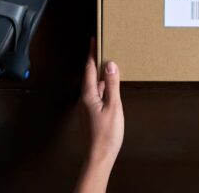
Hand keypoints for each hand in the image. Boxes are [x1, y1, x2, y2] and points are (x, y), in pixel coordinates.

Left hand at [77, 39, 123, 191]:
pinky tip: (109, 87)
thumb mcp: (113, 106)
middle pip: (89, 75)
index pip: (89, 69)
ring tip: (108, 64)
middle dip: (95, 61)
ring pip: (93, 85)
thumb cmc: (107, 134)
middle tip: (102, 48)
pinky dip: (102, 86)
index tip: (93, 40)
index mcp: (88, 94)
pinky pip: (96, 94)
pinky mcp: (91, 114)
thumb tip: (110, 65)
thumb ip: (112, 85)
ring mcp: (87, 107)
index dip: (92, 54)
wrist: (99, 156)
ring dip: (99, 74)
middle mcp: (84, 99)